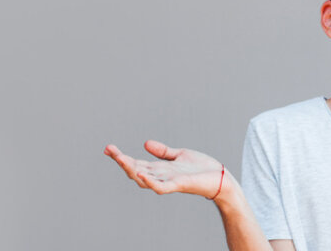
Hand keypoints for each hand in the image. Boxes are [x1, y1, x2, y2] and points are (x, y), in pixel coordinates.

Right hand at [104, 140, 226, 198]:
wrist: (221, 179)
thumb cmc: (202, 169)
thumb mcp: (180, 155)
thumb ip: (163, 152)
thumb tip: (145, 143)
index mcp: (160, 169)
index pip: (136, 163)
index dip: (122, 157)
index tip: (108, 148)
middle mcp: (161, 176)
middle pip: (135, 170)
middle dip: (121, 161)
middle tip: (109, 150)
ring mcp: (168, 182)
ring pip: (144, 179)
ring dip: (131, 169)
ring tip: (120, 159)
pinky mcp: (179, 185)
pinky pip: (160, 187)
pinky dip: (149, 181)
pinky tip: (140, 173)